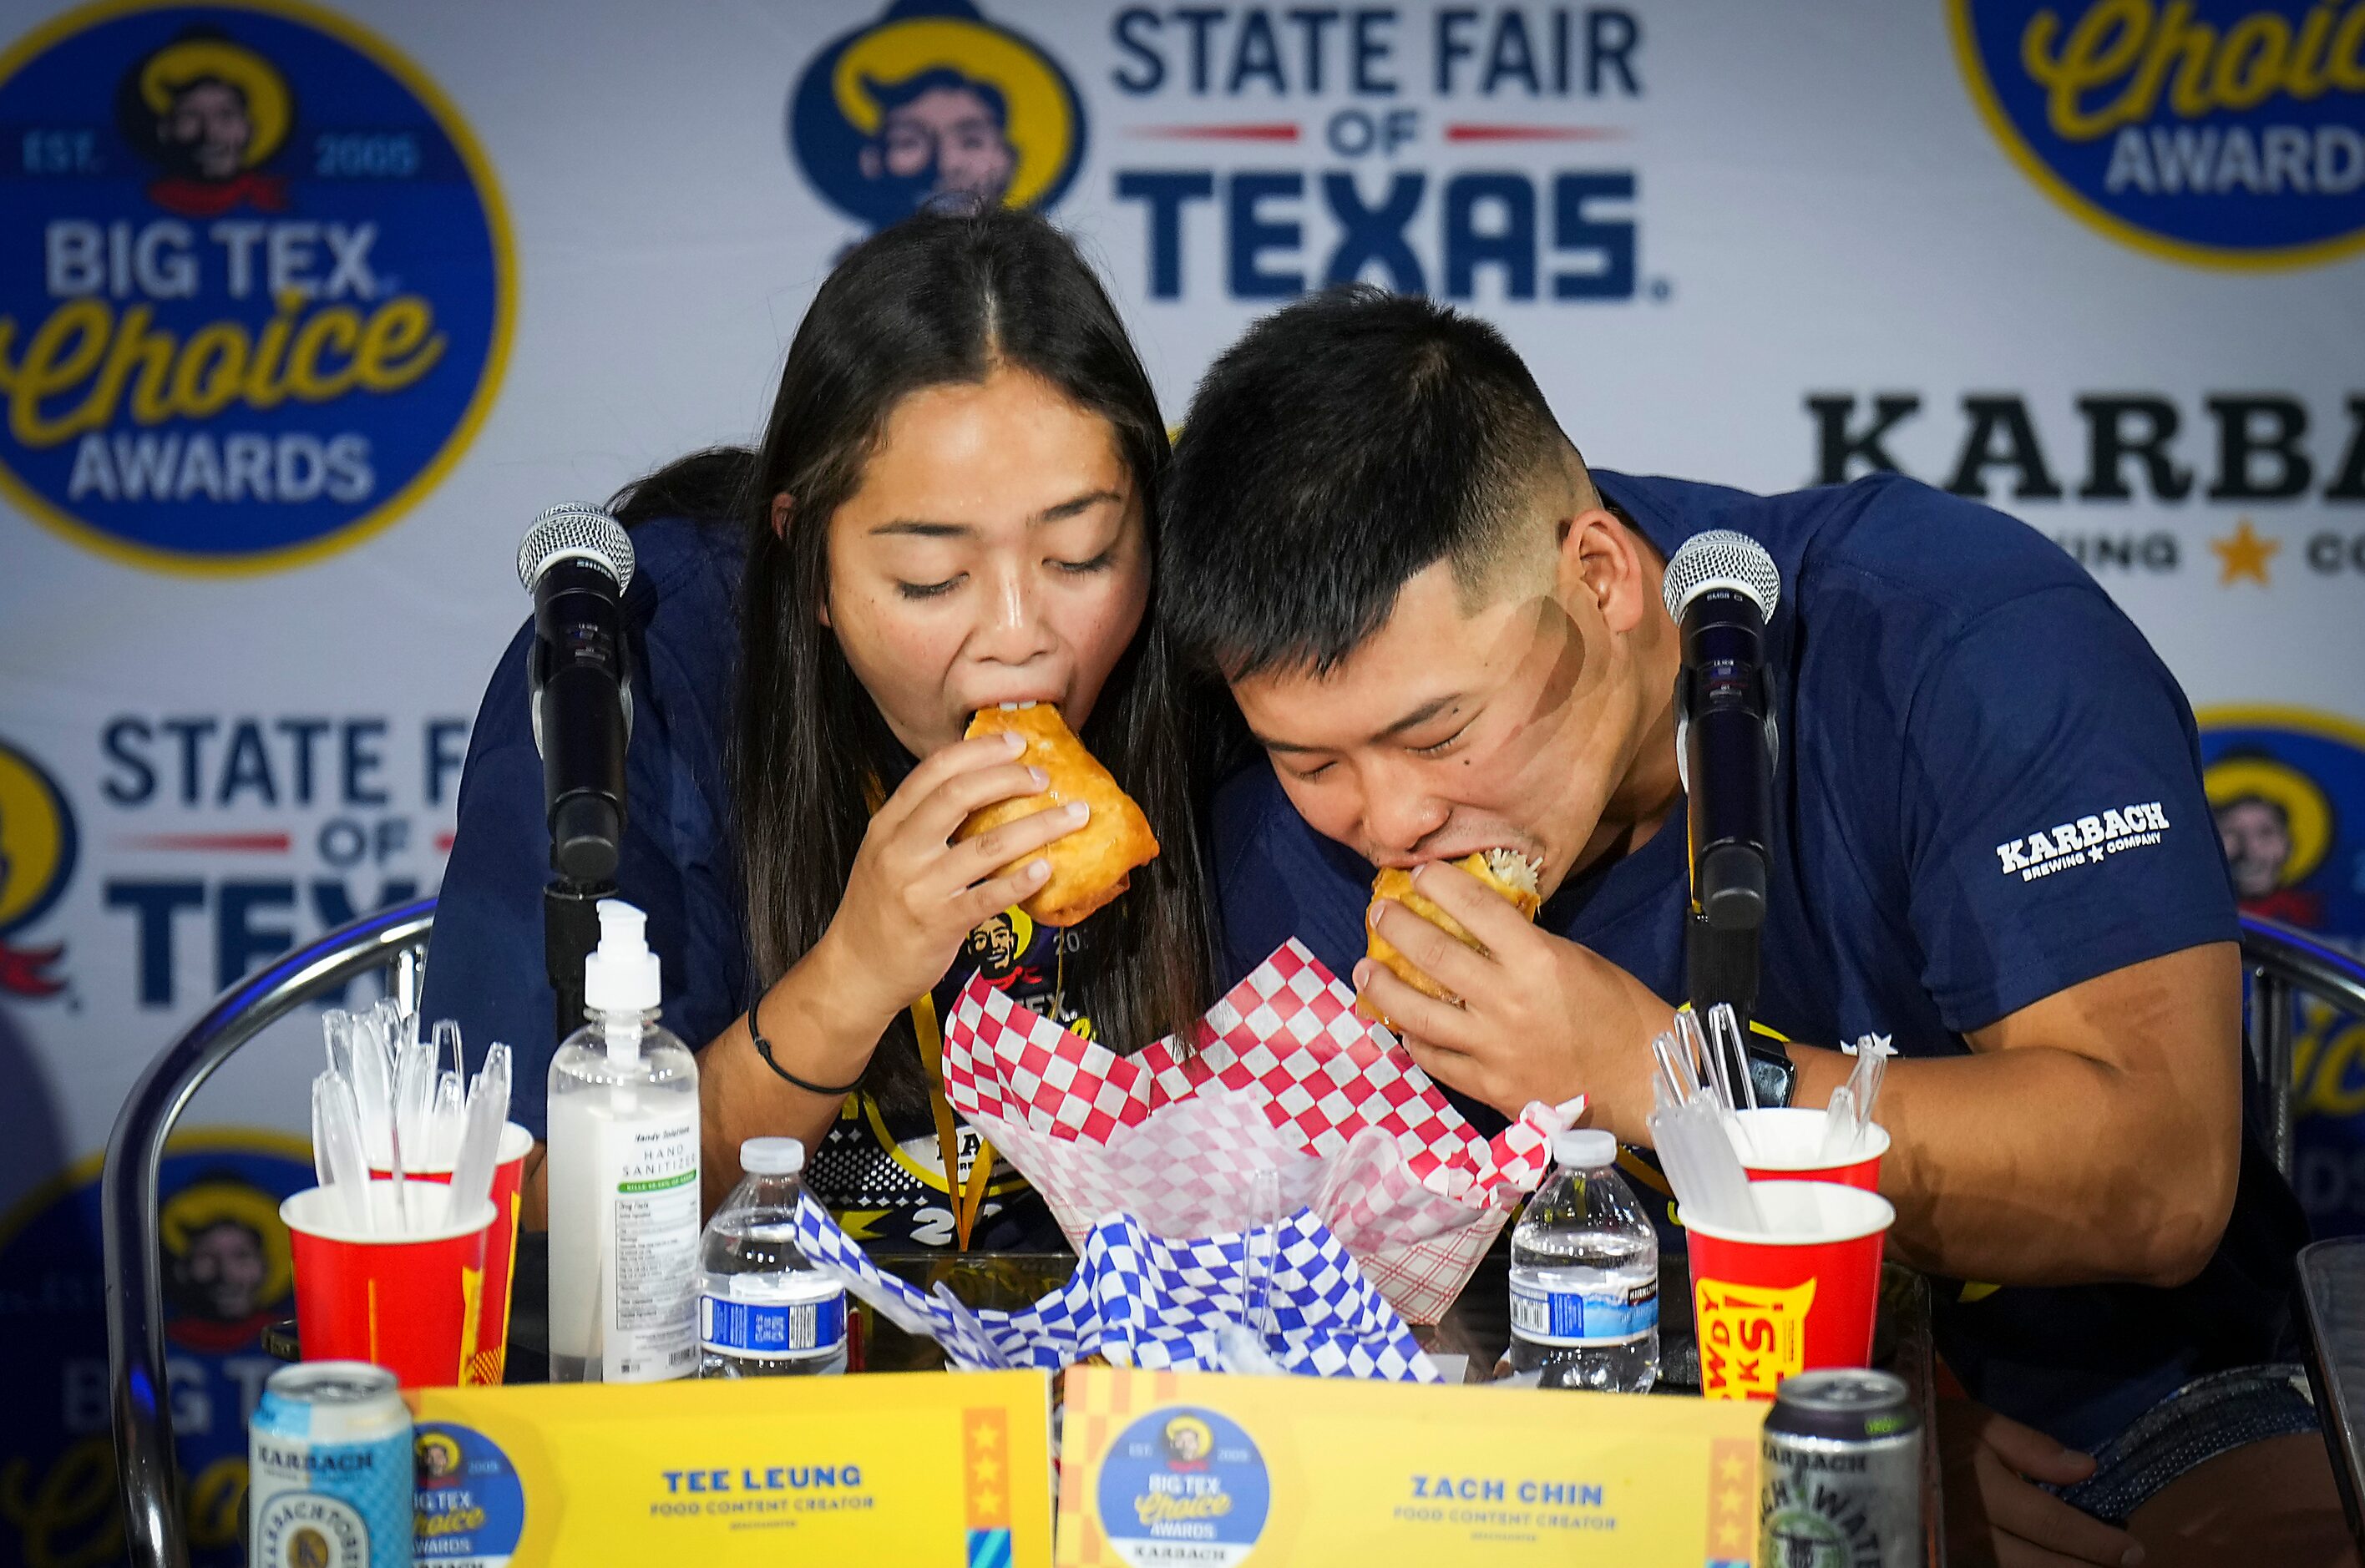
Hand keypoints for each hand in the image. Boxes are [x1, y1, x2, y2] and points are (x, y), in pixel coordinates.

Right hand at [821, 728, 1085, 1027]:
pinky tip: (1047, 868)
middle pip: (959, 796)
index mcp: (888, 825)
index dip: (980, 750)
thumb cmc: (879, 910)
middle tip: (1045, 778)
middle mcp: (901, 850)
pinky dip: (1021, 880)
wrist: (856, 970)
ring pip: (986, 845)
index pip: (934, 771)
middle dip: (1009, 778)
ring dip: (1037, 826)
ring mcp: (919, 887)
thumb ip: (922, 824)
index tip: (1016, 742)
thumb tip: (982, 790)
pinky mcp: (939, 923)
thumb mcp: (886, 854)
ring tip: (1072, 816)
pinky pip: (988, 897)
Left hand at [1350, 858, 1665, 1128]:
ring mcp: (1493, 1047)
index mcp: (1536, 960)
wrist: (1645, 1081)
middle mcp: (1507, 1001)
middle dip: (1396, 929)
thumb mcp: (1576, 960)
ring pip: (1417, 1014)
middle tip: (1378, 916)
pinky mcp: (1488, 1086)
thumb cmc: (1620, 1013)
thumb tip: (1478, 930)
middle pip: (1433, 956)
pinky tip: (1402, 1028)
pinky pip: (1435, 1061)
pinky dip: (1414, 1041)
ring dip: (1383, 988)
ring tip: (1365, 972)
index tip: (1417, 875)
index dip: (1439, 884)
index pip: (1475, 908)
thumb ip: (1524, 947)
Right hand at [1939, 1398, 2142, 1566]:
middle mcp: (1976, 1533)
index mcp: (1987, 1492)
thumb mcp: (1979, 1422)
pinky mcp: (1949, 1558)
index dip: (2097, 1542)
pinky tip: (2047, 1564)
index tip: (2134, 1551)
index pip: (2054, 1525)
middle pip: (2044, 1563)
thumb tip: (2087, 1468)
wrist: (1866, 1448)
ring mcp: (1961, 1553)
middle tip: (2129, 1566)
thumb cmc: (1930, 1428)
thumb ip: (2031, 1447)